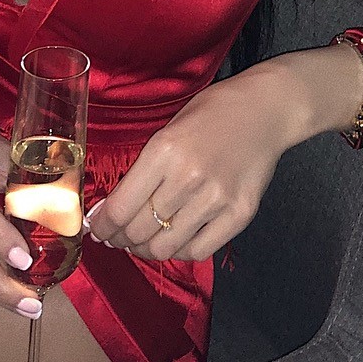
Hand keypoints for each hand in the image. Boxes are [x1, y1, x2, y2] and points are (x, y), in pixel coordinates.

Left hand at [87, 45, 362, 261]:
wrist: (266, 110)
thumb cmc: (211, 113)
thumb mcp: (167, 129)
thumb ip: (143, 168)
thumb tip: (112, 208)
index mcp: (163, 151)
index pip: (120, 207)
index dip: (102, 225)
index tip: (96, 228)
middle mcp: (188, 178)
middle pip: (139, 231)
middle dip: (120, 239)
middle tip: (116, 237)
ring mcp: (216, 199)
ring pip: (166, 247)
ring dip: (147, 249)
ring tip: (143, 242)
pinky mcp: (240, 214)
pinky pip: (199, 250)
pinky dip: (180, 251)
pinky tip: (175, 240)